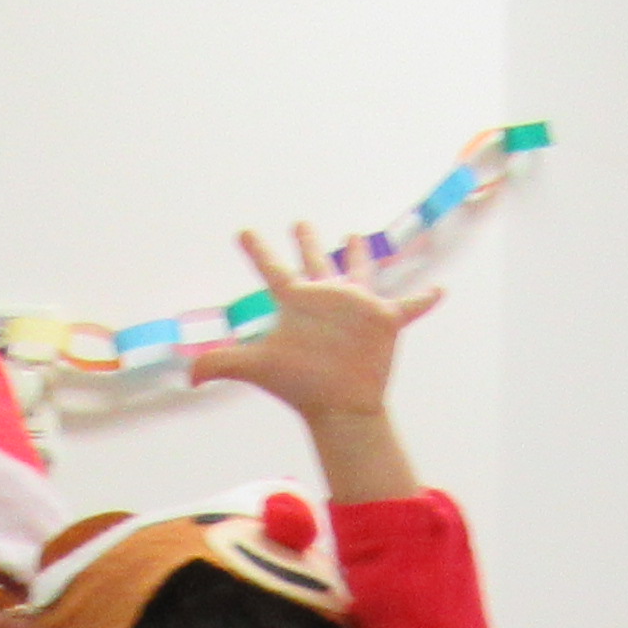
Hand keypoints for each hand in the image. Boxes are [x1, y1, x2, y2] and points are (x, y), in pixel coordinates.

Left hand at [189, 224, 441, 435]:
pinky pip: (409, 306)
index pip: (271, 269)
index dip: (257, 250)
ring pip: (357, 271)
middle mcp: (324, 298)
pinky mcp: (384, 320)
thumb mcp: (257, 365)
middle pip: (312, 261)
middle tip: (299, 223)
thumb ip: (221, 363)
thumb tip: (188, 377)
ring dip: (357, 254)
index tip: (244, 232)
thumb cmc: (299, 385)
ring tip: (357, 236)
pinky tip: (440, 290)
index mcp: (295, 302)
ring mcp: (355, 307)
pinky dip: (425, 299)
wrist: (339, 405)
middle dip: (306, 241)